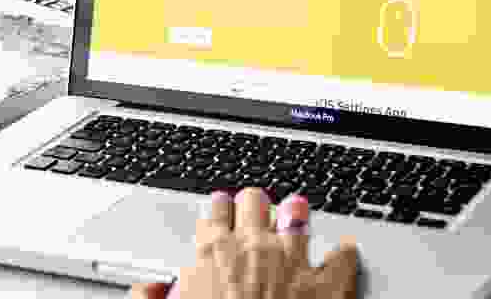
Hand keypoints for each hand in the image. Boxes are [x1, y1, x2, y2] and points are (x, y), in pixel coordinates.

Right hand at [129, 188, 358, 298]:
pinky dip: (343, 252)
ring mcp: (296, 261)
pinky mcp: (330, 283)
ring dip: (295, 214)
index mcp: (214, 256)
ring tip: (296, 214)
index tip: (223, 212)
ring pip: (297, 214)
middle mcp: (255, 248)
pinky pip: (342, 254)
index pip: (216, 210)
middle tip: (256, 212)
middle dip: (255, 206)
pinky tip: (342, 252)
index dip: (220, 209)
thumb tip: (148, 291)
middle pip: (255, 201)